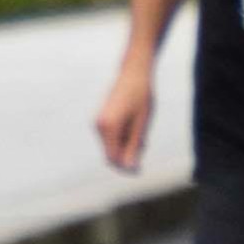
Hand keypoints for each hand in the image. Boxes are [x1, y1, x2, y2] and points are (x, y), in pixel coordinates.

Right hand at [91, 55, 157, 169]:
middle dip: (127, 156)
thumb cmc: (141, 97)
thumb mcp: (142, 124)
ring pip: (112, 146)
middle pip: (111, 154)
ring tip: (143, 135)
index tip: (140, 170)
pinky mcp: (101, 119)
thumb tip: (130, 168)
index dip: (125, 168)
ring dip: (126, 146)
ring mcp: (98, 122)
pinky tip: (135, 128)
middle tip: (145, 146)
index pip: (113, 158)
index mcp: (108, 127)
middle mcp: (99, 126)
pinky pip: (111, 137)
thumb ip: (134, 146)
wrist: (134, 72)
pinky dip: (123, 138)